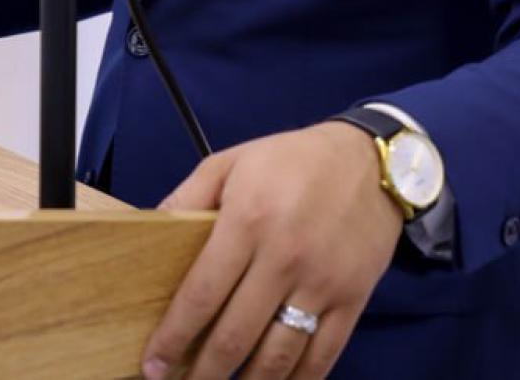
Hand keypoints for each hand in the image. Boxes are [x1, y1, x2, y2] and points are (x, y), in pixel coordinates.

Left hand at [144, 122, 402, 378]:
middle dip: (203, 371)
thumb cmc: (292, 160)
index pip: (201, 295)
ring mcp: (321, 283)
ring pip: (277, 356)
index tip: (154, 365)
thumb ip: (187, 198)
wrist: (371, 161)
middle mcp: (283, 257)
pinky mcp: (352, 300)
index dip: (174, 337)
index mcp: (247, 221)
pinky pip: (322, 356)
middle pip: (235, 335)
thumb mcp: (230, 162)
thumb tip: (148, 232)